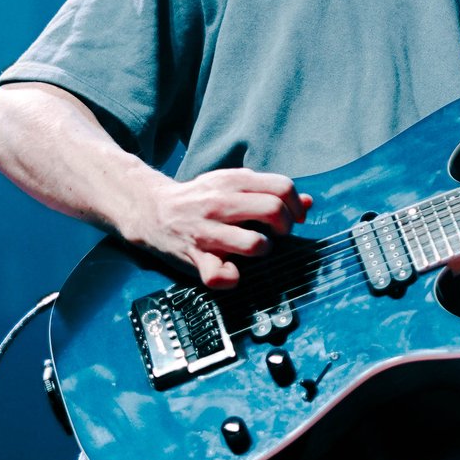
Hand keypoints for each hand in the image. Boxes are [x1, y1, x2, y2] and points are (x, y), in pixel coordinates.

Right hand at [125, 167, 308, 287]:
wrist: (151, 210)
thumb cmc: (200, 199)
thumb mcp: (232, 185)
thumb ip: (268, 191)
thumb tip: (308, 202)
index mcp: (232, 181)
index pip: (281, 187)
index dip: (296, 205)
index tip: (294, 218)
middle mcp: (220, 204)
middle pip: (273, 211)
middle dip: (285, 227)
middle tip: (277, 234)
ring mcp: (207, 231)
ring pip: (255, 244)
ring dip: (263, 250)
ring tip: (256, 249)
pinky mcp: (195, 257)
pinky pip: (220, 275)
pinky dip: (231, 278)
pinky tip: (232, 271)